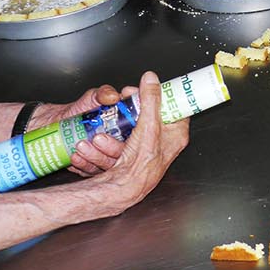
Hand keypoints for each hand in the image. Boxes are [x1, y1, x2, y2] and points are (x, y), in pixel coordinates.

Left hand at [35, 83, 140, 176]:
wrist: (59, 123)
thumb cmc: (81, 109)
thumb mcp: (93, 97)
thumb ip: (104, 94)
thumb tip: (114, 96)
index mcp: (129, 126)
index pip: (141, 131)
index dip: (136, 130)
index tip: (122, 123)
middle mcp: (122, 144)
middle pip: (126, 152)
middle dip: (112, 147)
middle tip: (97, 138)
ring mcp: (109, 157)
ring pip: (108, 163)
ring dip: (95, 156)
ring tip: (81, 145)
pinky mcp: (95, 168)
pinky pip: (92, 170)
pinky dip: (83, 164)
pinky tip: (75, 157)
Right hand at [91, 72, 188, 212]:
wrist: (123, 190)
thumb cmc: (142, 162)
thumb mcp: (149, 124)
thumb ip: (150, 100)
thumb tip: (151, 79)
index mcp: (176, 134)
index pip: (174, 107)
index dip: (159, 95)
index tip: (146, 88)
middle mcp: (164, 142)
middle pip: (148, 116)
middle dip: (128, 111)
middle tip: (121, 103)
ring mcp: (147, 150)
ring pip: (129, 131)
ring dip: (111, 131)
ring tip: (98, 136)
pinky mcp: (131, 158)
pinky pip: (118, 144)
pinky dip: (105, 143)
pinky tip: (93, 143)